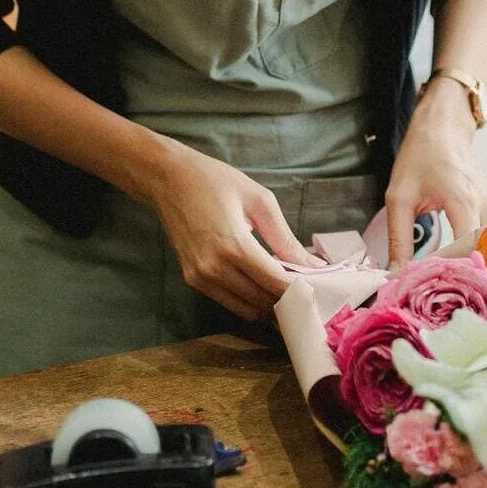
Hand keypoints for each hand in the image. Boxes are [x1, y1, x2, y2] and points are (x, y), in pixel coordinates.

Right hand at [136, 141, 325, 320]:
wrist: (167, 178)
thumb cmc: (214, 181)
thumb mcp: (258, 201)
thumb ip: (286, 238)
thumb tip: (314, 266)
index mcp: (234, 246)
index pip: (276, 284)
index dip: (301, 291)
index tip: (319, 287)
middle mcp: (214, 269)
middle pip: (263, 302)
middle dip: (287, 299)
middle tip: (305, 286)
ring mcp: (200, 278)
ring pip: (246, 309)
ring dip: (267, 303)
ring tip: (282, 284)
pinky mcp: (192, 280)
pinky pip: (229, 301)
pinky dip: (248, 298)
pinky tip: (259, 280)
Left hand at [385, 81, 486, 267]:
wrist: (443, 130)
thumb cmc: (420, 158)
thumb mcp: (399, 197)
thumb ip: (398, 238)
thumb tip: (397, 273)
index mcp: (463, 200)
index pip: (466, 248)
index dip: (450, 269)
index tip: (426, 279)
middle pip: (486, 255)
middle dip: (465, 275)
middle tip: (440, 288)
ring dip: (475, 267)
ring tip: (451, 280)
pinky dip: (482, 257)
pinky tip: (463, 265)